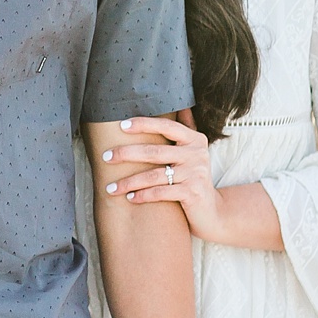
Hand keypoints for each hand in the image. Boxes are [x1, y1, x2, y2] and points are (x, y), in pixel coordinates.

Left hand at [101, 114, 225, 245]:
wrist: (211, 211)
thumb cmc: (193, 179)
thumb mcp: (192, 153)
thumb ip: (185, 131)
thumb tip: (180, 106)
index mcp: (195, 140)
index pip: (166, 126)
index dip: (144, 124)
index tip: (121, 125)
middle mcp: (197, 154)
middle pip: (155, 151)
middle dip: (126, 153)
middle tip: (106, 157)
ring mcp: (196, 174)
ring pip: (154, 175)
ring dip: (129, 182)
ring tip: (110, 187)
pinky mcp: (192, 193)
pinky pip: (160, 193)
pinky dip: (143, 195)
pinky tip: (130, 198)